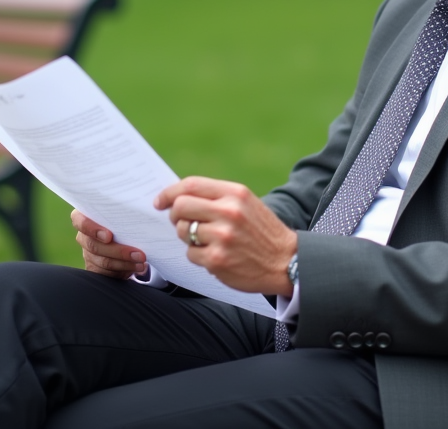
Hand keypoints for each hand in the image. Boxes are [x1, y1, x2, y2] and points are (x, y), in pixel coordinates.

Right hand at [71, 209, 146, 278]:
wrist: (127, 238)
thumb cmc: (124, 220)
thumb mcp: (124, 213)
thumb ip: (127, 210)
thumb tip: (150, 206)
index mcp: (86, 216)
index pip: (79, 220)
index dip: (91, 228)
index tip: (109, 236)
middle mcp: (84, 235)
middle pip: (93, 245)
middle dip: (118, 251)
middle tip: (139, 253)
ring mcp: (88, 253)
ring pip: (102, 261)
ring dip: (125, 262)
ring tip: (142, 261)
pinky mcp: (95, 268)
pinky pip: (106, 273)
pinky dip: (124, 270)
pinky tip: (138, 268)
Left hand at [155, 176, 296, 296]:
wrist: (287, 262)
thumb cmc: (262, 231)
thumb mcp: (246, 204)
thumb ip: (217, 197)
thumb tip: (179, 197)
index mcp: (235, 194)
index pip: (191, 185)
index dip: (170, 192)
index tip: (160, 201)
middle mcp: (229, 212)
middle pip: (181, 207)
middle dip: (175, 215)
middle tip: (181, 222)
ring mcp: (222, 237)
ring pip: (183, 231)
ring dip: (189, 237)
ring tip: (207, 241)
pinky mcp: (217, 260)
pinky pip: (191, 254)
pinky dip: (198, 255)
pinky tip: (215, 255)